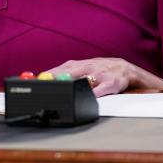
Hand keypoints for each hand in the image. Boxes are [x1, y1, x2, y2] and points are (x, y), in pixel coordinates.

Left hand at [45, 57, 162, 96]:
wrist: (125, 69)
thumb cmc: (100, 70)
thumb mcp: (82, 68)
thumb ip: (65, 73)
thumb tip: (45, 80)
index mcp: (78, 65)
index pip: (59, 69)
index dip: (48, 76)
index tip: (37, 82)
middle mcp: (88, 67)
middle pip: (68, 73)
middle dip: (57, 80)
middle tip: (46, 86)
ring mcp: (100, 75)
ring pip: (84, 80)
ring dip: (73, 86)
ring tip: (62, 93)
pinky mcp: (111, 84)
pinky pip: (101, 91)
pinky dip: (93, 95)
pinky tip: (86, 98)